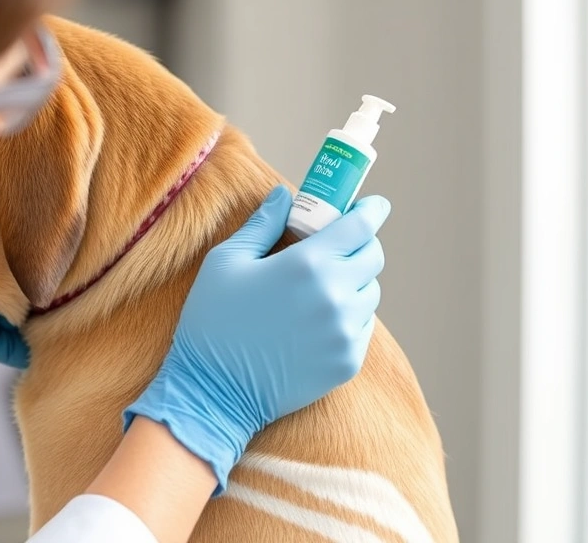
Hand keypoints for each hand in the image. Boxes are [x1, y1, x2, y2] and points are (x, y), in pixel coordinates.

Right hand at [123, 186, 388, 492]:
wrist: (215, 392)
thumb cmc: (214, 322)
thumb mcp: (226, 262)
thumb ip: (261, 224)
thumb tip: (284, 195)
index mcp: (308, 264)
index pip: (360, 226)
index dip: (370, 210)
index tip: (372, 205)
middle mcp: (336, 296)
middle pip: (373, 257)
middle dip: (360, 244)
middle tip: (338, 246)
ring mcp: (345, 332)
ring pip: (370, 293)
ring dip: (354, 282)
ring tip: (321, 288)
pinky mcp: (347, 362)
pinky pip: (363, 327)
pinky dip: (349, 317)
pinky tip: (317, 321)